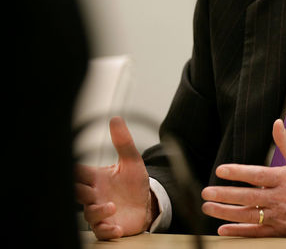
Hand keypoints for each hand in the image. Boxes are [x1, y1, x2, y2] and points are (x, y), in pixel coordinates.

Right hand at [74, 116, 153, 239]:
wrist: (147, 202)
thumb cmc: (134, 183)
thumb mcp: (132, 161)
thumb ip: (123, 142)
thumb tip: (116, 119)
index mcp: (96, 178)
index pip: (77, 174)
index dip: (73, 173)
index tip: (72, 171)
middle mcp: (95, 195)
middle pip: (77, 193)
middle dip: (81, 192)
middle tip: (92, 191)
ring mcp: (100, 211)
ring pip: (88, 213)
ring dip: (98, 211)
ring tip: (113, 206)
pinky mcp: (109, 225)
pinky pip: (101, 231)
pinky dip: (107, 230)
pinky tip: (117, 227)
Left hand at [201, 119, 285, 236]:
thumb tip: (277, 124)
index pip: (257, 175)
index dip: (238, 173)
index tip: (221, 170)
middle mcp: (281, 198)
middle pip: (248, 197)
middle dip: (224, 195)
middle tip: (206, 192)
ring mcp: (280, 216)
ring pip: (248, 215)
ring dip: (226, 213)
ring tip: (209, 207)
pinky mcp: (280, 230)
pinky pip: (256, 232)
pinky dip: (239, 231)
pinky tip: (224, 229)